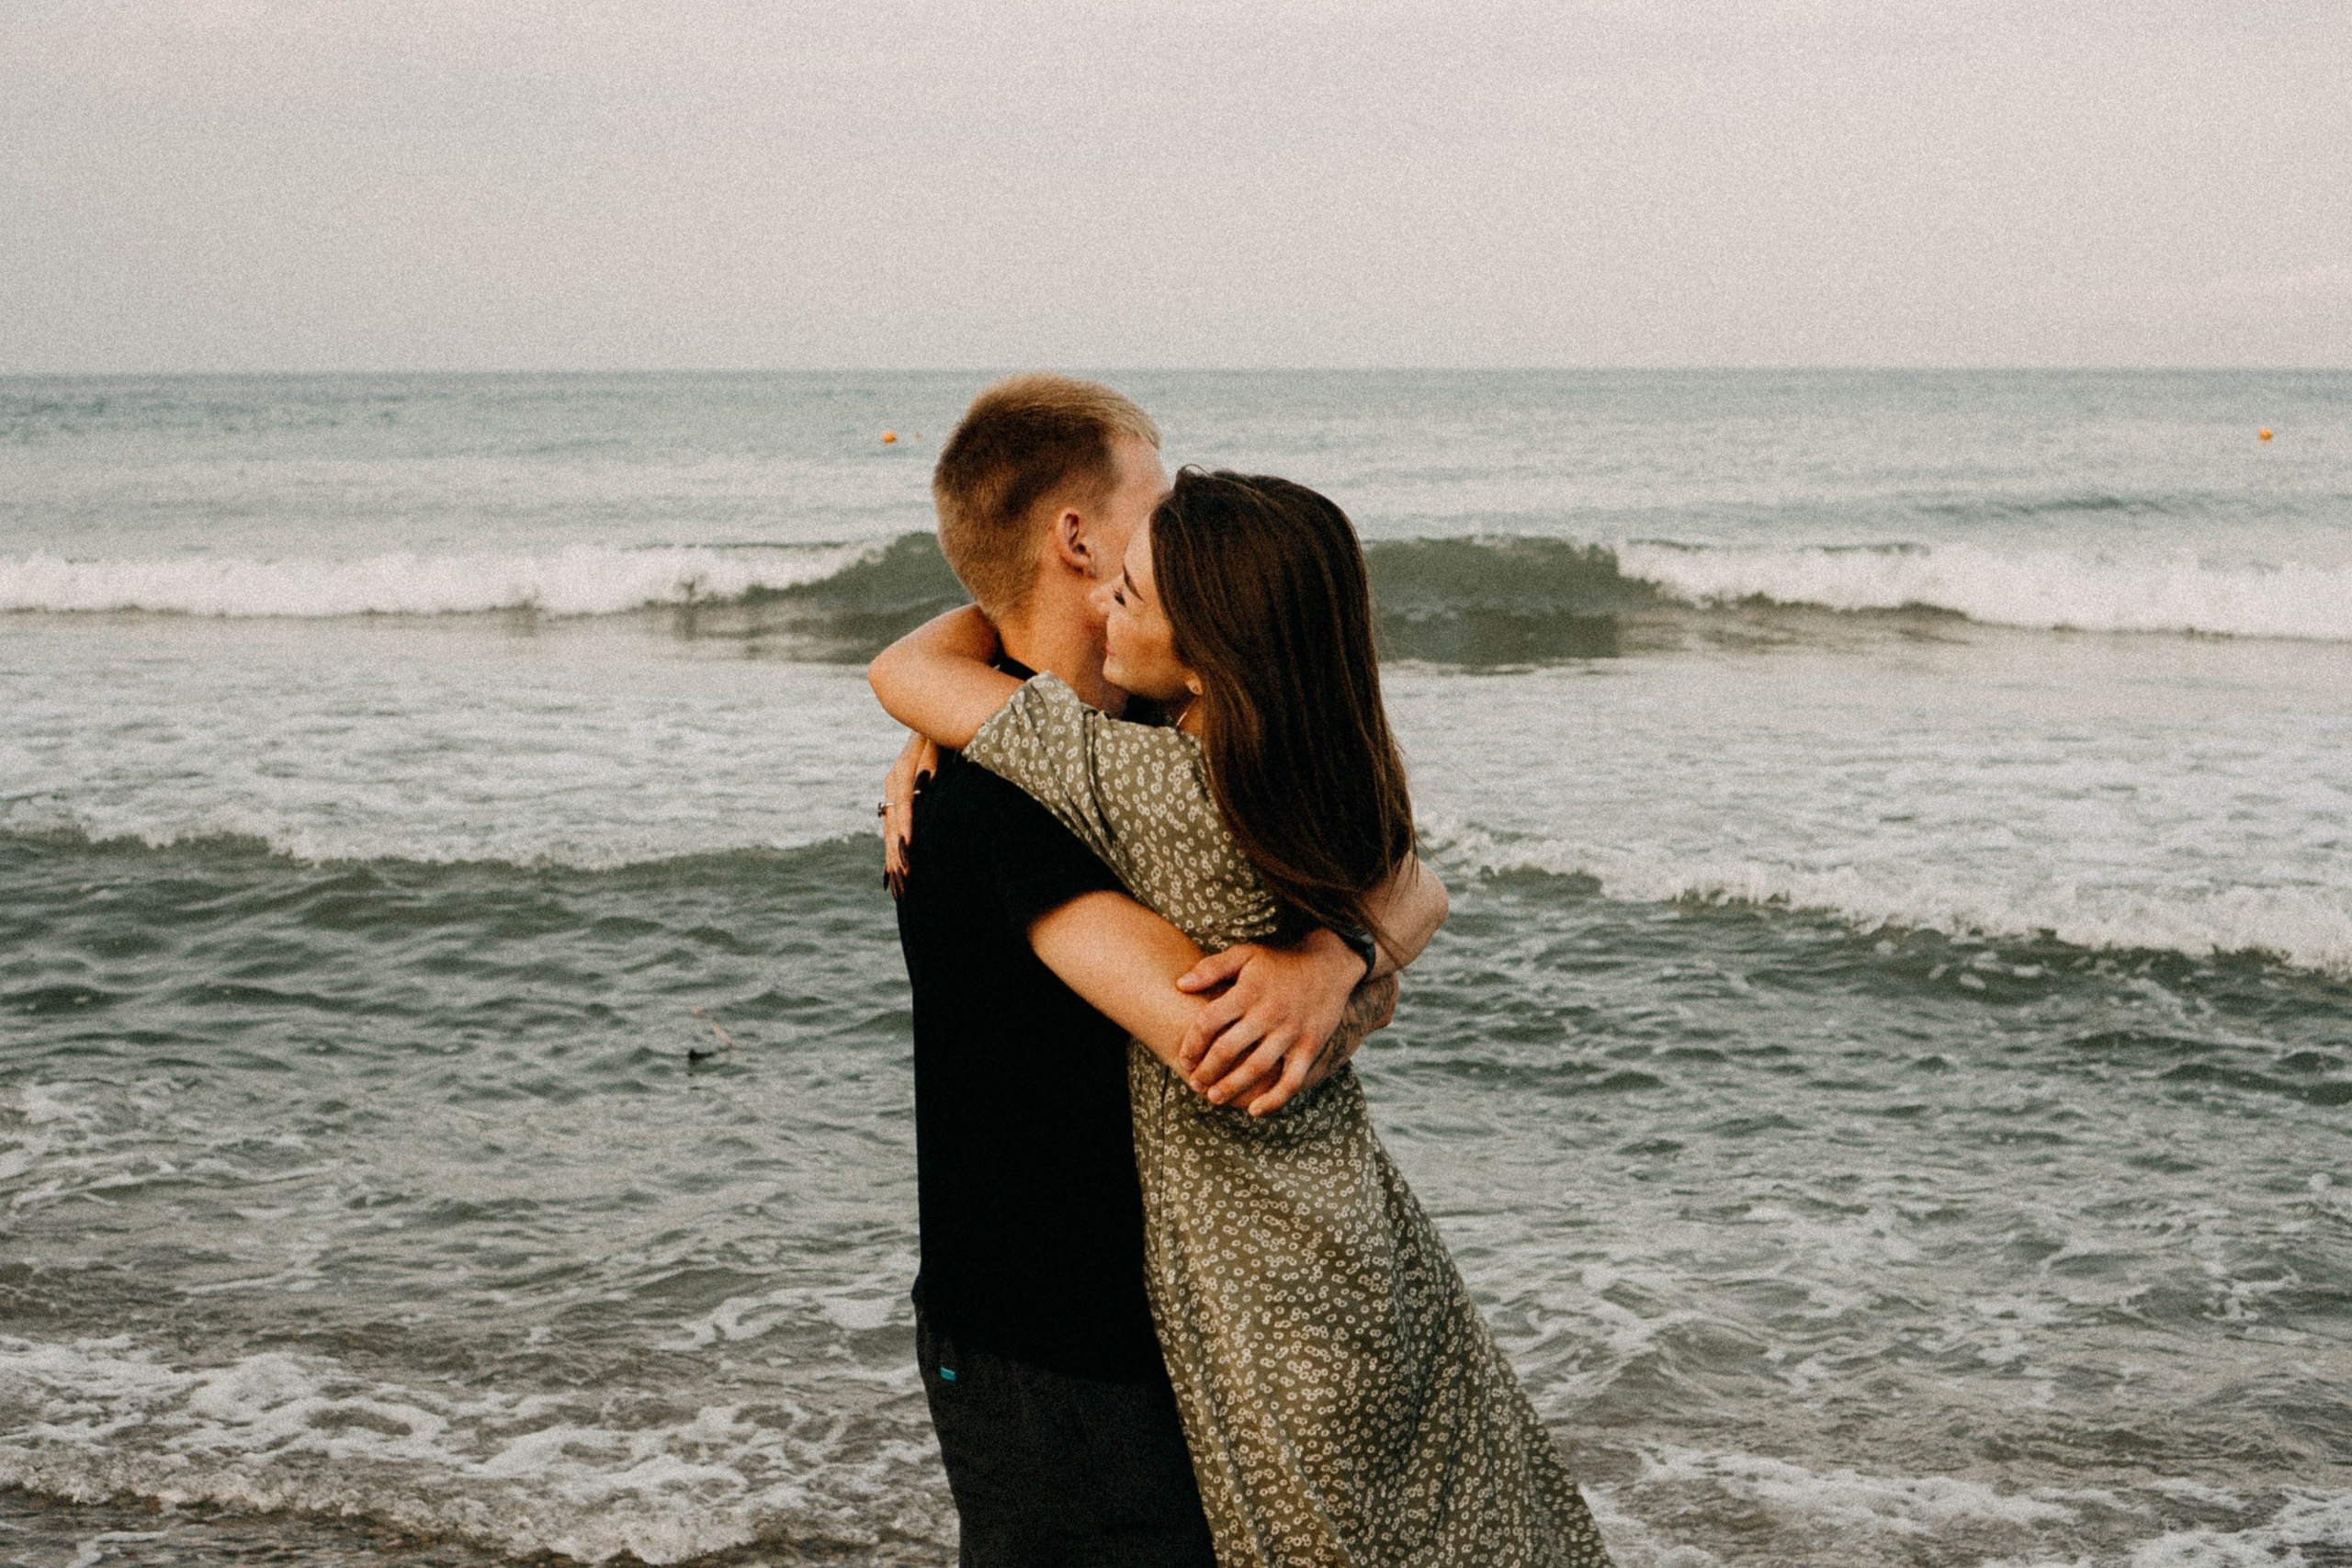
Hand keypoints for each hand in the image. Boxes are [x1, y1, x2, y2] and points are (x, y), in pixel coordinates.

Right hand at [881, 731, 938, 897]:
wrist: (934, 720)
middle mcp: (894, 782)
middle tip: (904, 879)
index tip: (908, 851)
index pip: (902, 803)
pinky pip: (893, 828)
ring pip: (890, 829)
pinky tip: (892, 873)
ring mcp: (894, 791)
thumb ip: (930, 759)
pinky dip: (893, 850)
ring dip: (893, 857)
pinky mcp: (899, 798)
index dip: (905, 828)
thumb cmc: (941, 729)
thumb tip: (923, 783)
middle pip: (892, 821)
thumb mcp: (938, 738)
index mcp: (903, 769)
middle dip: (896, 851)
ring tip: (898, 886)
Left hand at [1177, 929, 1365, 1108]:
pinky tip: (1254, 1110)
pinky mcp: (1310, 1047)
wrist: (1329, 964)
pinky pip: (1291, 1080)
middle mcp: (1268, 1013)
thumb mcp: (1245, 954)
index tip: (1184, 1059)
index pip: (1209, 1022)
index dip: (1192, 1043)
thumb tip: (1180, 984)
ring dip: (1231, 1087)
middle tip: (1194, 1084)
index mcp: (1248, 991)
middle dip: (1206, 1071)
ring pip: (1256, 1068)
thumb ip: (1212, 968)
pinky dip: (1273, 1100)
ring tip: (1213, 1098)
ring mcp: (1291, 1032)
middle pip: (1228, 1049)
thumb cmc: (1279, 962)